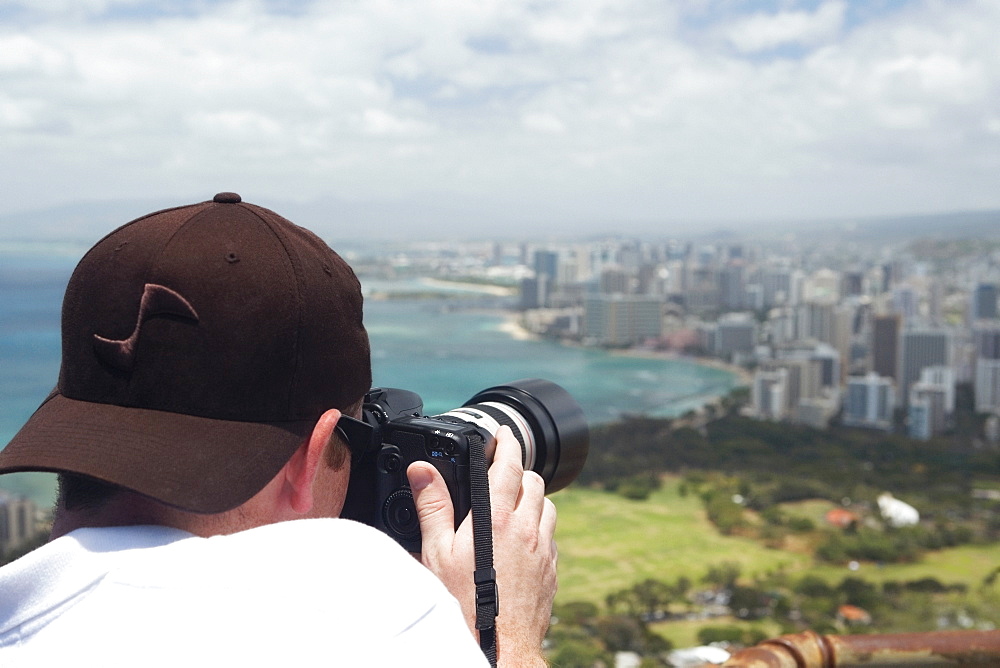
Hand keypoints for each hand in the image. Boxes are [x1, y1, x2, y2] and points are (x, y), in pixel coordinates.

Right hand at [408, 426, 556, 666]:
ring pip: (548, 507)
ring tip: (511, 506)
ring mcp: (544, 550)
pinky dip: (539, 527)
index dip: (507, 443)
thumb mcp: (436, 553)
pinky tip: (521, 541)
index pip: (509, 465)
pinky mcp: (552, 570)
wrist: (499, 647)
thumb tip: (421, 471)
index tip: (504, 433)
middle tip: (500, 474)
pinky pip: (551, 536)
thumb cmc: (463, 604)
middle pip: (534, 482)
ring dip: (532, 499)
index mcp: (497, 519)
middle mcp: (527, 529)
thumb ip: (433, 507)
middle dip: (518, 471)